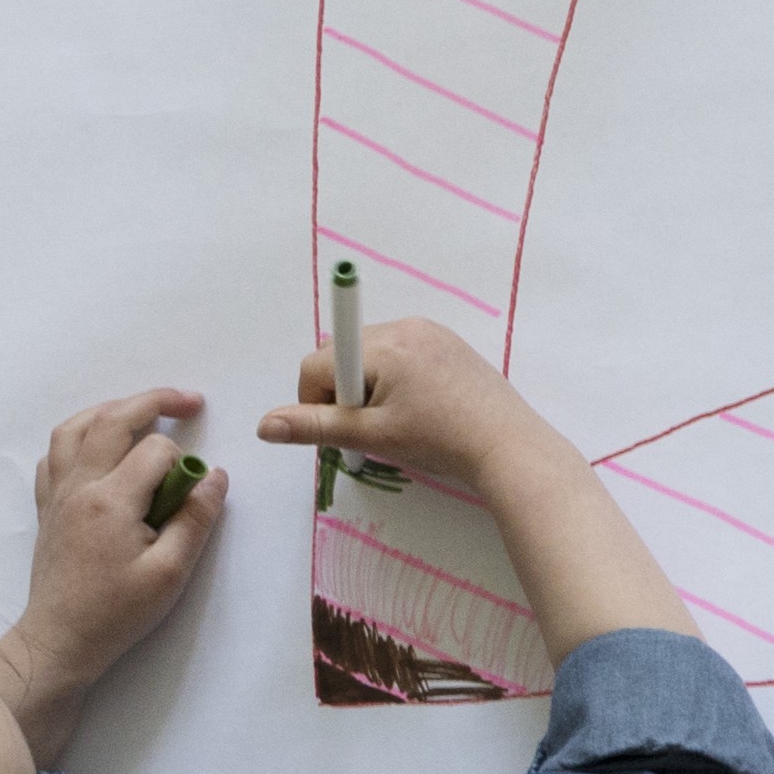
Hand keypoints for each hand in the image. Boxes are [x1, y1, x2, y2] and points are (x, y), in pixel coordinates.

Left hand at [0, 385, 217, 737]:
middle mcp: (78, 485)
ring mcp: (57, 493)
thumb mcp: (170, 573)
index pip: (155, 451)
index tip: (197, 489)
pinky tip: (97, 447)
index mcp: (110, 500)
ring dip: (109, 410)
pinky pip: (54, 454)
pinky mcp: (47, 507)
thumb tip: (216, 475)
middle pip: (111, 419)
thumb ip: (195, 519)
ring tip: (139, 412)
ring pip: (73, 427)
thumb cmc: (117, 612)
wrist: (59, 640)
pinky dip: (77, 437)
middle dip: (154, 401)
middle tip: (190, 400)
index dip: (185, 461)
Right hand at [255, 318, 574, 502]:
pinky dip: (394, 380)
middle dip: (343, 393)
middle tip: (371, 430)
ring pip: (370, 356)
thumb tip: (263, 425)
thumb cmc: (440, 441)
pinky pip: (400, 355)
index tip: (340, 432)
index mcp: (385, 344)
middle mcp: (406, 326)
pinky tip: (419, 410)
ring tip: (398, 422)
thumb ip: (314, 427)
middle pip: (343, 355)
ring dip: (367, 387)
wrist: (509, 447)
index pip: (318, 364)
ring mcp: (430, 332)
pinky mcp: (448, 343)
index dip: (315, 402)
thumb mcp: (372, 436)